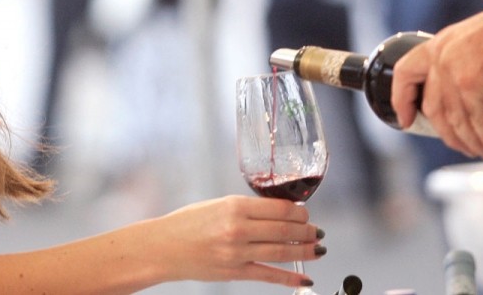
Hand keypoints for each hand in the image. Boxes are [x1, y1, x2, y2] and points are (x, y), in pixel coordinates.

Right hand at [147, 195, 323, 288]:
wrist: (164, 247)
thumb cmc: (188, 223)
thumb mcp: (217, 205)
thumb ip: (245, 209)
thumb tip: (277, 212)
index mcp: (234, 206)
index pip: (279, 208)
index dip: (298, 212)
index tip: (305, 214)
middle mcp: (238, 228)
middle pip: (284, 229)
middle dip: (306, 231)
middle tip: (316, 230)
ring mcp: (237, 252)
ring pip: (281, 251)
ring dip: (304, 250)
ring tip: (318, 248)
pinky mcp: (234, 272)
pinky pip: (268, 275)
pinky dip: (290, 277)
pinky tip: (305, 277)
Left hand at [391, 0, 482, 161]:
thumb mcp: (478, 39)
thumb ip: (466, 58)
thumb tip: (474, 87)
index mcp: (438, 45)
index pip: (404, 73)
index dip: (401, 99)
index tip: (405, 120)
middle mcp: (440, 57)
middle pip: (434, 109)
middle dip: (449, 135)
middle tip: (466, 149)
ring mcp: (452, 70)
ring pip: (456, 121)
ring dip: (473, 144)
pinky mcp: (471, 83)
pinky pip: (477, 122)